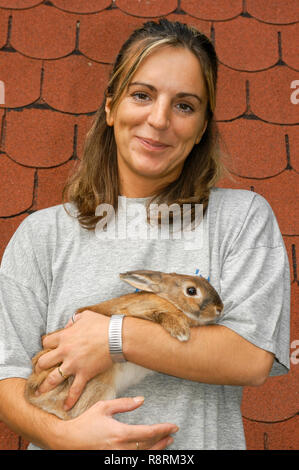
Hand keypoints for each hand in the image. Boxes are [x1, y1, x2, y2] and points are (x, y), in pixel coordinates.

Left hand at [35, 310, 110, 409]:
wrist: (116, 337)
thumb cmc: (102, 325)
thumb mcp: (85, 316)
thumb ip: (73, 320)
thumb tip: (69, 325)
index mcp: (64, 337)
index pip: (46, 342)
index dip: (46, 346)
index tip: (47, 349)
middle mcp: (65, 352)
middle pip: (43, 362)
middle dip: (39, 367)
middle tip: (38, 372)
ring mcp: (73, 365)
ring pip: (52, 379)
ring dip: (45, 387)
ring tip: (39, 392)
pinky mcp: (84, 374)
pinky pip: (74, 390)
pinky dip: (70, 400)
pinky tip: (66, 407)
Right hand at [54, 396, 178, 449]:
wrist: (67, 441)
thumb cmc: (85, 423)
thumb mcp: (103, 407)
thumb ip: (124, 404)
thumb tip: (141, 400)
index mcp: (120, 433)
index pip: (148, 433)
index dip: (163, 429)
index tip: (173, 426)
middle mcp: (120, 449)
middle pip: (149, 447)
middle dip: (163, 440)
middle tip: (171, 434)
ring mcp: (116, 458)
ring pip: (143, 456)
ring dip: (157, 450)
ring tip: (165, 443)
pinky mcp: (112, 462)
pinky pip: (133, 461)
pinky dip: (144, 456)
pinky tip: (149, 451)